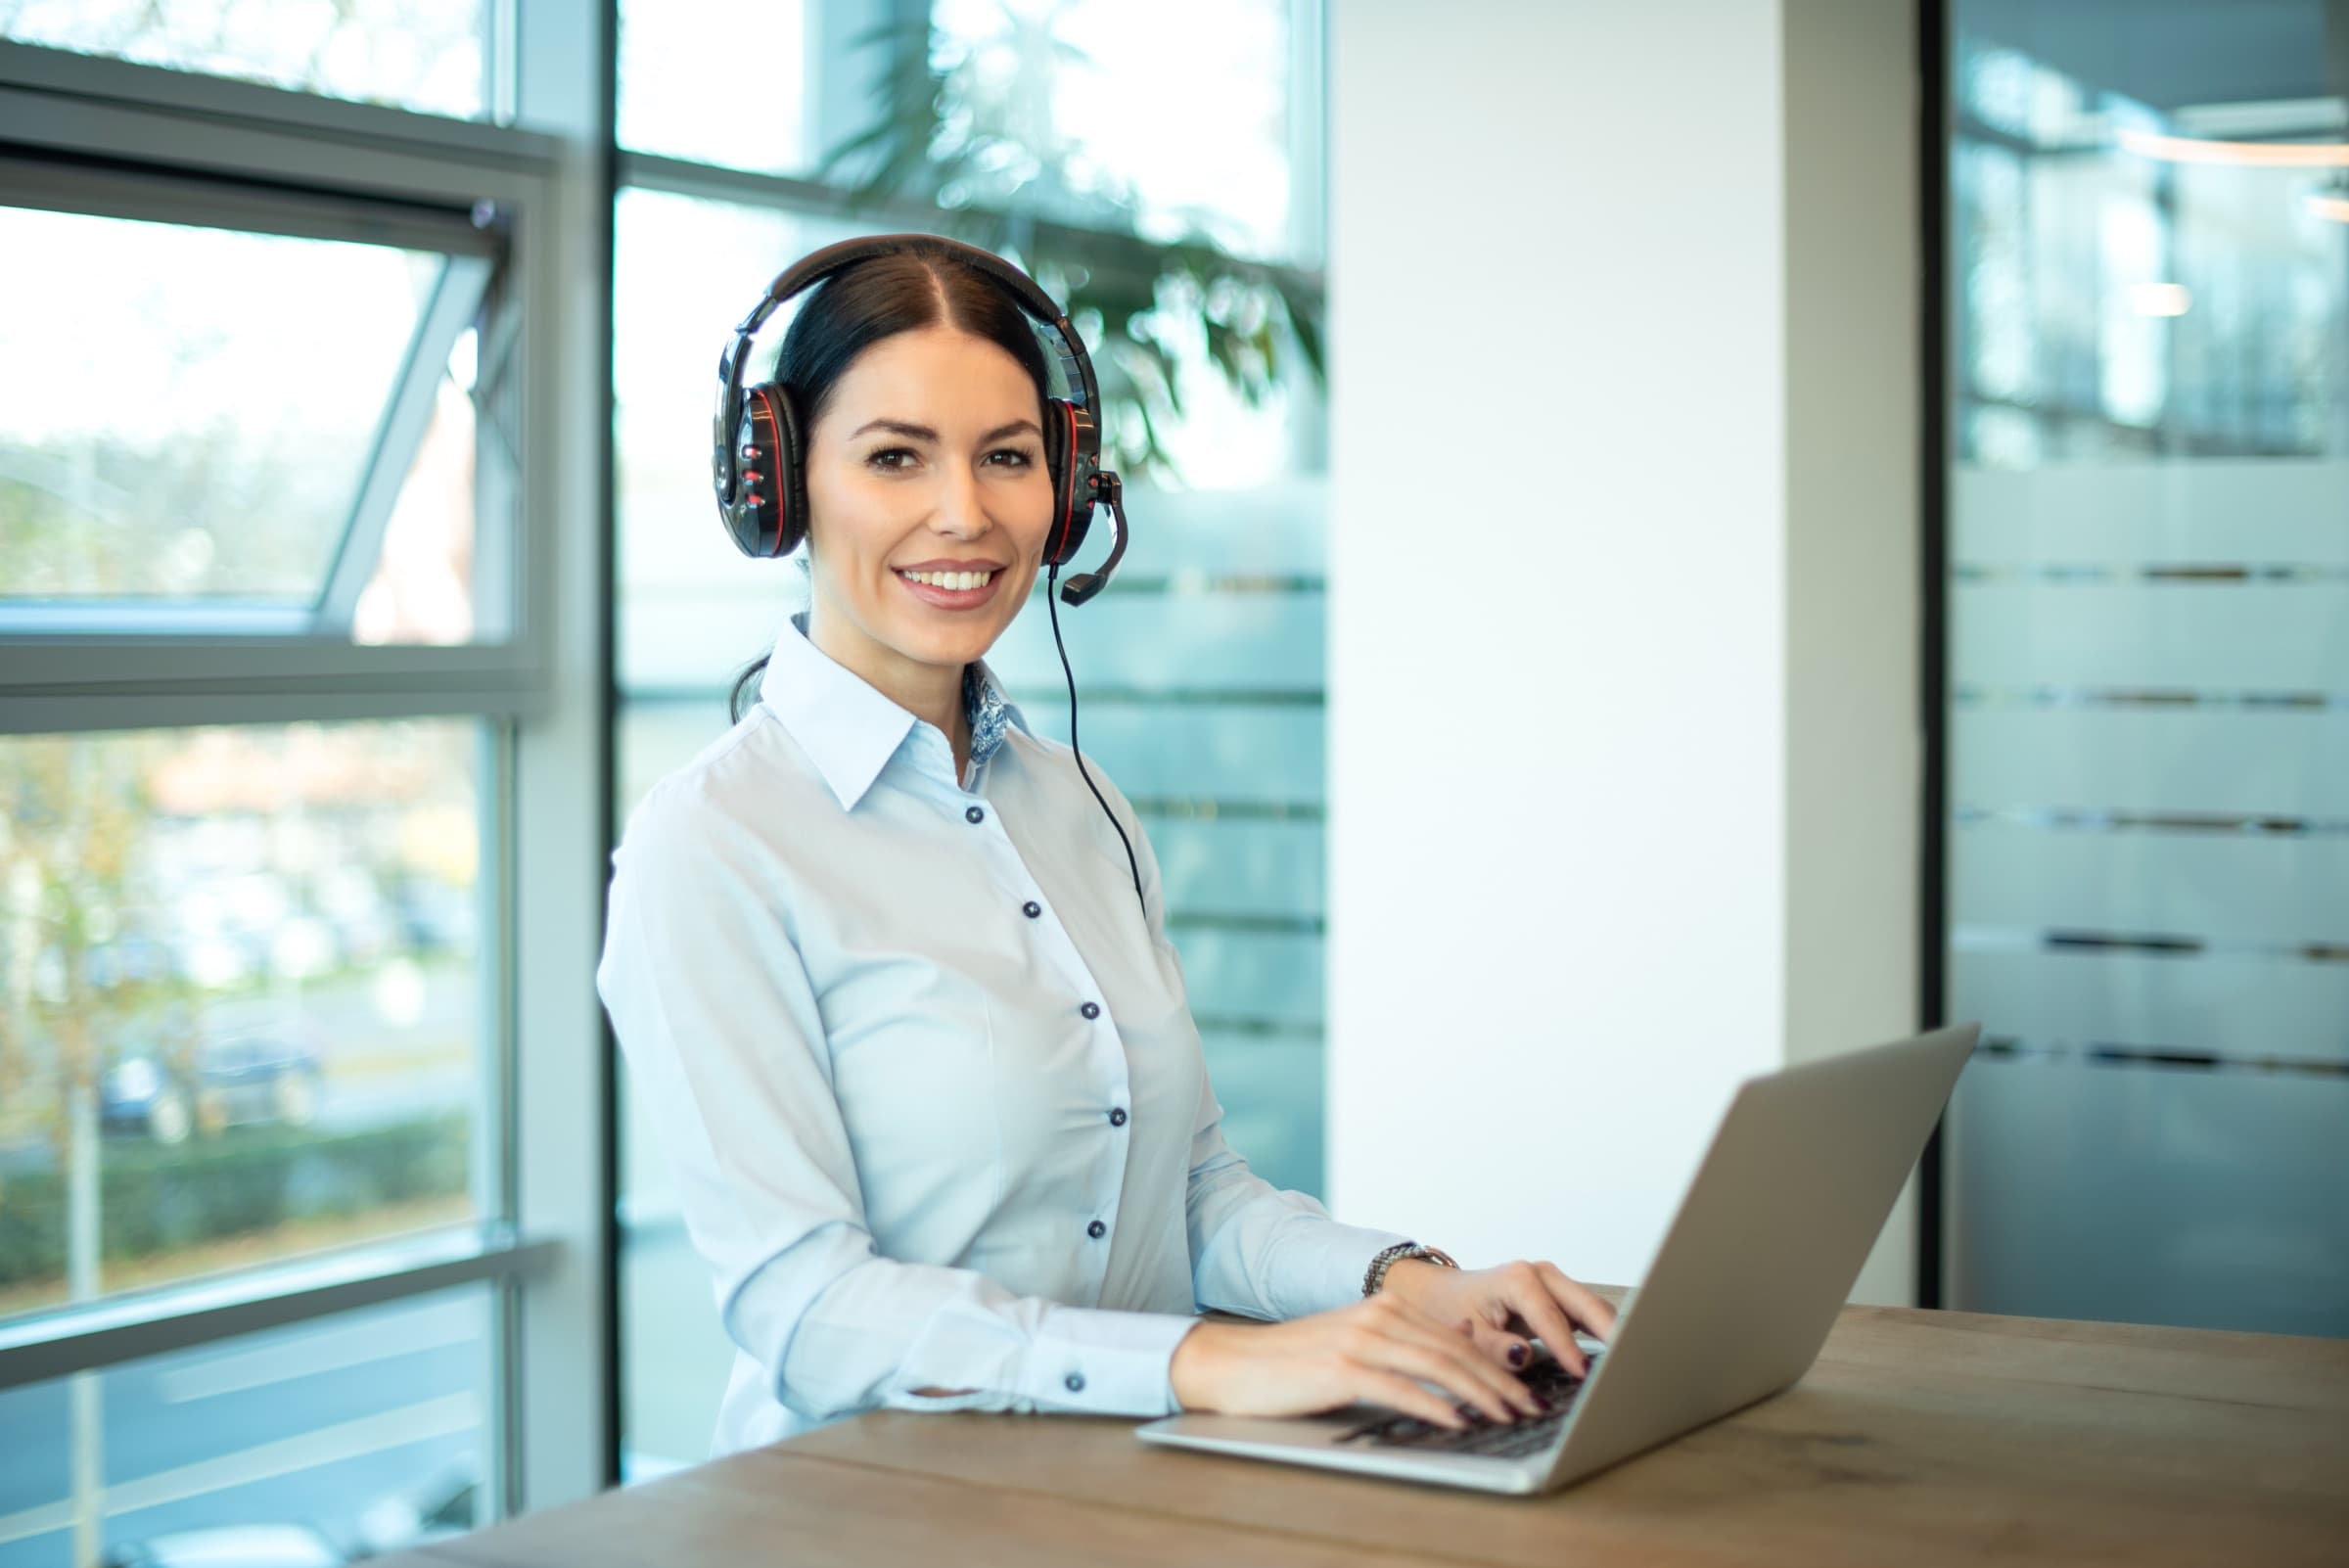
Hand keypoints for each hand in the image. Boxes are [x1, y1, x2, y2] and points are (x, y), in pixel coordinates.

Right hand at [1167, 1291, 1547, 1429]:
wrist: (1233, 1363)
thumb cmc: (1294, 1363)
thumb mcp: (1356, 1342)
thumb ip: (1405, 1342)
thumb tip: (1457, 1346)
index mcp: (1386, 1307)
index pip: (1457, 1338)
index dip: (1497, 1365)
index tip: (1527, 1390)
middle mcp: (1379, 1315)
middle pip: (1455, 1350)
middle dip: (1501, 1382)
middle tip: (1533, 1407)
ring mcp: (1360, 1339)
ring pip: (1437, 1366)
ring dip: (1480, 1394)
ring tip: (1510, 1416)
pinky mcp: (1342, 1367)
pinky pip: (1400, 1387)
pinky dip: (1435, 1405)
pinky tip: (1459, 1421)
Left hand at [1379, 1258, 1615, 1376]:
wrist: (1444, 1295)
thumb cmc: (1451, 1312)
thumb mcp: (1464, 1334)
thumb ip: (1493, 1348)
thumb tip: (1523, 1357)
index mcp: (1516, 1279)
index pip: (1551, 1317)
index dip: (1568, 1347)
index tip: (1584, 1373)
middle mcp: (1541, 1275)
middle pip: (1588, 1305)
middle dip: (1611, 1334)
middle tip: (1627, 1367)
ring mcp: (1555, 1284)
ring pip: (1595, 1309)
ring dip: (1612, 1336)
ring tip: (1629, 1368)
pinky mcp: (1562, 1298)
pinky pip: (1590, 1316)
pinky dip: (1604, 1336)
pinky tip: (1615, 1361)